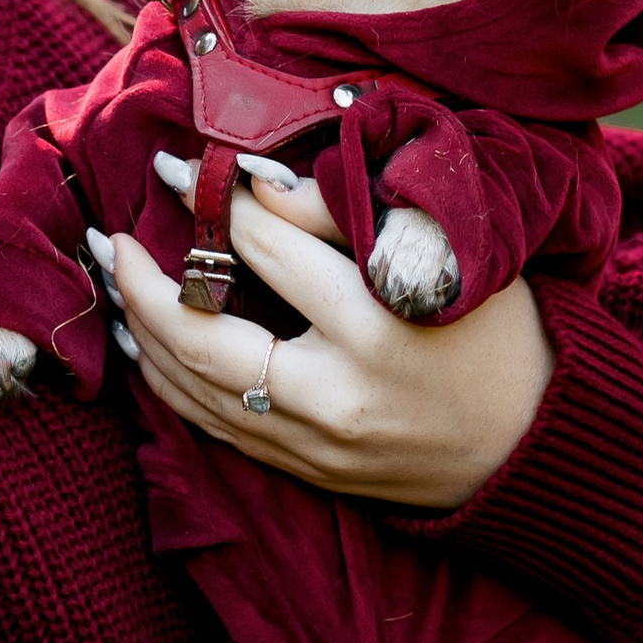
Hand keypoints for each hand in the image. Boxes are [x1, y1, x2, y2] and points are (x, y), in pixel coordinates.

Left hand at [98, 158, 553, 515]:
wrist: (534, 447)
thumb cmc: (497, 333)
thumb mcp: (436, 256)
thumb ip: (342, 215)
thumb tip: (249, 178)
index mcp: (378, 325)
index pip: (270, 249)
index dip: (218, 202)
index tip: (176, 169)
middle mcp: (337, 395)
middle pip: (204, 336)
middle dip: (142, 282)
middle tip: (109, 237)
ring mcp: (316, 445)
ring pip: (196, 390)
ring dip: (143, 335)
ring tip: (114, 283)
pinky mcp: (308, 473)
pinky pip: (215, 427)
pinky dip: (172, 385)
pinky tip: (148, 348)